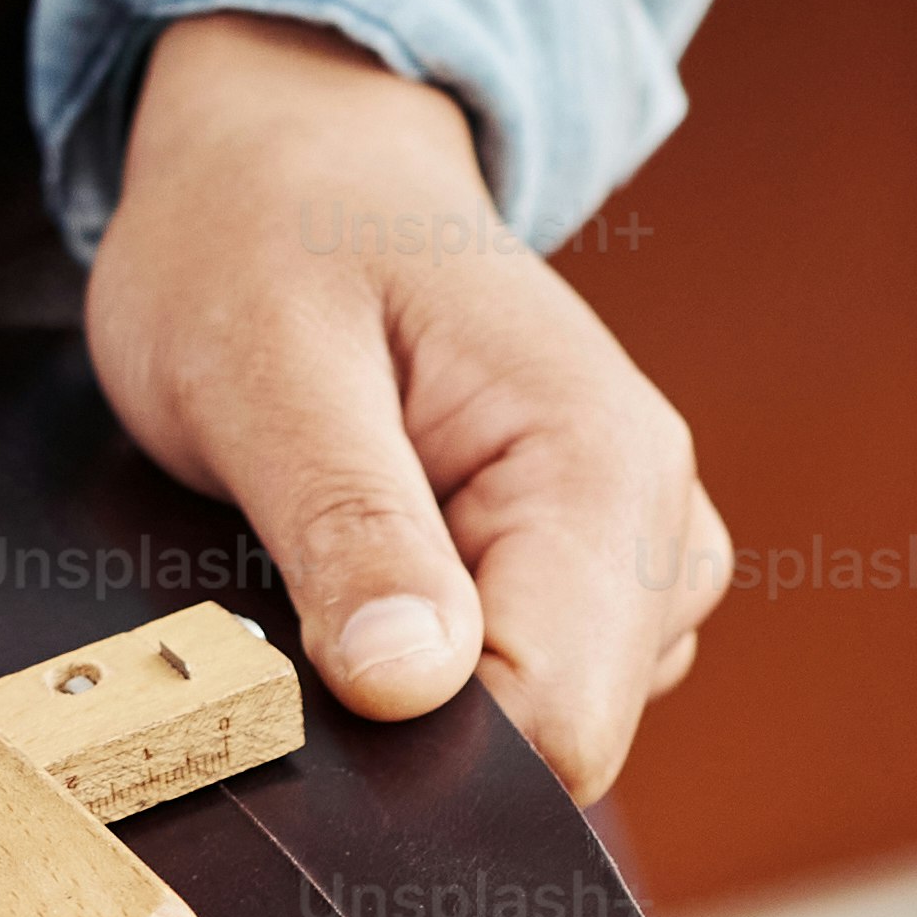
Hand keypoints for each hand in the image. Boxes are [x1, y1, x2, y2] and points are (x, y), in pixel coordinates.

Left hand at [79, 13, 729, 803]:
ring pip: (546, 735)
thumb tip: (408, 687)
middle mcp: (654, 521)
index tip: (307, 684)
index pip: (557, 725)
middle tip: (295, 597)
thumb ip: (346, 528)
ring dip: (421, 694)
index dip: (421, 752)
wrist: (296, 164)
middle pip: (561, 744)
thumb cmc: (262, 238)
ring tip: (327, 557)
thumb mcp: (266, 368)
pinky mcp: (595, 582)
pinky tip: (371, 574)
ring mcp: (637, 557)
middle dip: (417, 720)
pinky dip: (438, 672)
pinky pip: (531, 694)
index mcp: (603, 467)